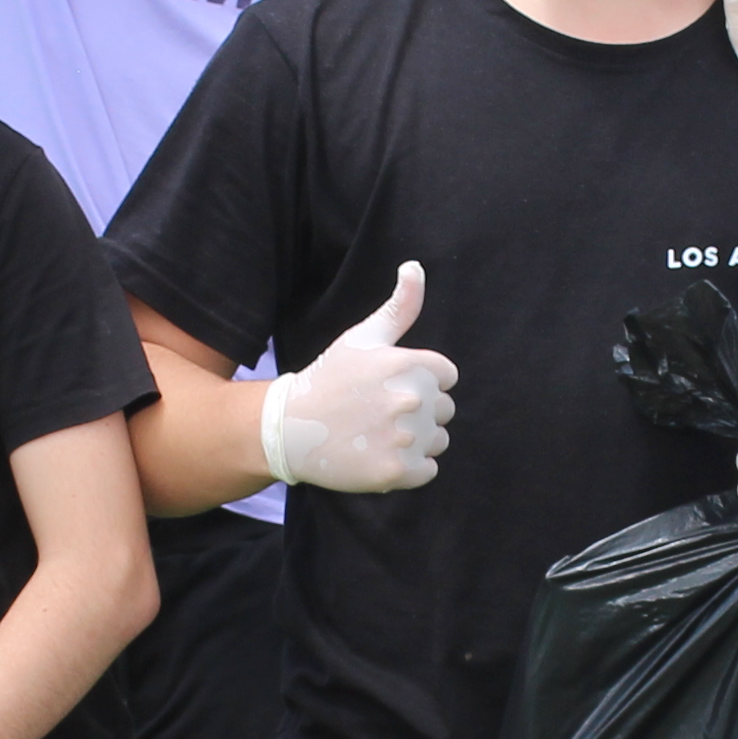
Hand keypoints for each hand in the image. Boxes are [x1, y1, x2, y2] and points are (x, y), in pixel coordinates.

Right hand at [261, 260, 457, 491]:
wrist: (290, 428)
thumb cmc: (329, 377)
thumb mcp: (362, 337)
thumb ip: (399, 306)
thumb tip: (415, 266)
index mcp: (409, 364)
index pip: (447, 377)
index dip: (422, 381)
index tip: (390, 387)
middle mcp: (411, 399)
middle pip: (445, 410)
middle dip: (420, 412)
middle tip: (378, 413)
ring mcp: (404, 437)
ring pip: (438, 441)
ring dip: (416, 441)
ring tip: (377, 434)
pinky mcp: (397, 471)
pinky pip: (428, 470)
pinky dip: (409, 468)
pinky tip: (379, 455)